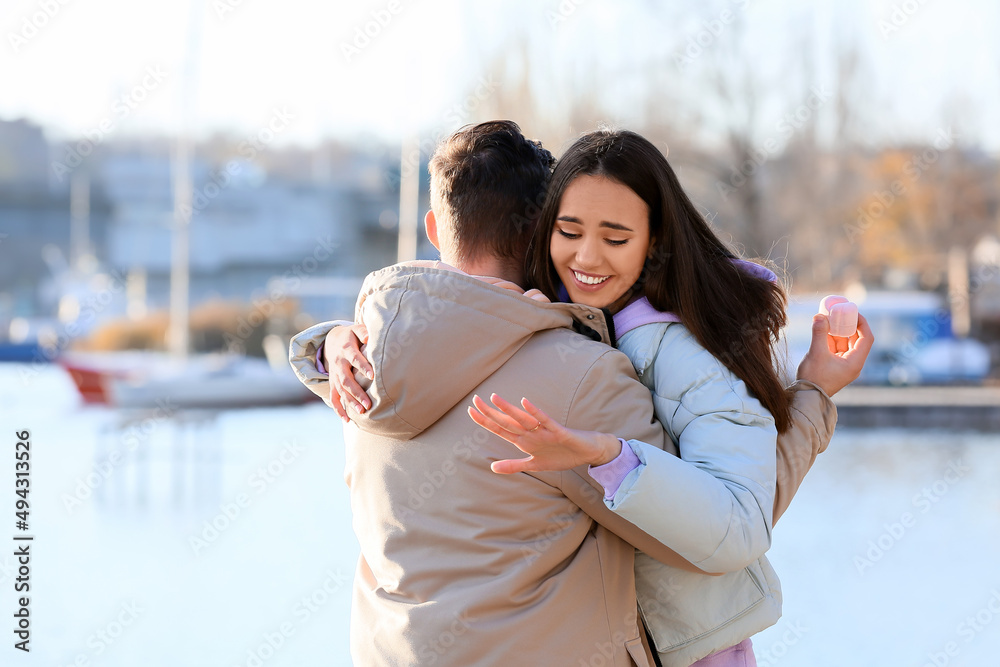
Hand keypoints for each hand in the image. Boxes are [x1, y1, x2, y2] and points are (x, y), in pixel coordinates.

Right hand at [324, 323, 372, 420]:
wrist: (332, 340)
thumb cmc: (351, 336)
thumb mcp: (356, 329)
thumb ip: (363, 332)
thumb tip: (369, 337)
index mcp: (346, 350)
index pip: (354, 359)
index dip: (362, 366)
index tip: (372, 375)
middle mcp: (338, 364)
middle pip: (346, 380)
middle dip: (357, 392)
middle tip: (368, 404)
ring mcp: (334, 375)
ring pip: (340, 390)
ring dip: (350, 402)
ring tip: (361, 412)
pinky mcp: (333, 382)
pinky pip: (333, 397)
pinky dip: (339, 409)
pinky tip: (347, 420)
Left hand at [467, 394, 621, 473]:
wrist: (587, 451)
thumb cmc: (561, 455)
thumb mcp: (534, 465)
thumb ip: (513, 466)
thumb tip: (492, 467)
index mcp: (524, 440)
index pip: (500, 428)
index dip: (485, 421)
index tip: (470, 411)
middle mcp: (531, 432)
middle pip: (507, 421)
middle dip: (490, 412)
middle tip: (474, 399)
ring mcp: (544, 430)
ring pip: (523, 419)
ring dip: (509, 409)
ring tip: (493, 398)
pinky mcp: (559, 431)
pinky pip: (545, 420)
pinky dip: (535, 412)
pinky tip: (525, 402)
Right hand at [796, 312, 874, 396]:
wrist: (806, 396)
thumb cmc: (814, 379)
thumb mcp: (816, 353)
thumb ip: (819, 333)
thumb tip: (819, 316)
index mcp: (855, 362)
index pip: (867, 338)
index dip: (862, 323)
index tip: (852, 312)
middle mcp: (852, 363)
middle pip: (856, 339)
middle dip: (847, 325)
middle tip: (839, 312)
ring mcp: (843, 364)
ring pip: (845, 342)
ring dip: (837, 331)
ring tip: (827, 318)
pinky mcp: (834, 365)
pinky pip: (836, 348)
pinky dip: (830, 338)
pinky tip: (822, 330)